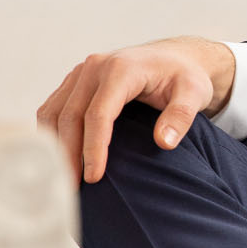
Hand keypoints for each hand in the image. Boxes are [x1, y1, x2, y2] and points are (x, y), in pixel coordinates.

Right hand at [37, 36, 236, 184]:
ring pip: (54, 112)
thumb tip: (164, 142)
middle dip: (69, 154)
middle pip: (70, 115)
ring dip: (54, 146)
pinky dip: (51, 134)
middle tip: (72, 188)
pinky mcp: (74, 81)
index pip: (98, 114)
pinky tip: (58, 157)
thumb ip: (181, 116)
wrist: (174, 58)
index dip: (93, 148)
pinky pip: (53, 108)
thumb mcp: (194, 93)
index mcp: (122, 68)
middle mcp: (95, 67)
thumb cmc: (185, 77)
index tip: (94, 177)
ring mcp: (81, 73)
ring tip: (61, 178)